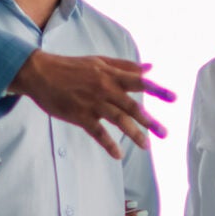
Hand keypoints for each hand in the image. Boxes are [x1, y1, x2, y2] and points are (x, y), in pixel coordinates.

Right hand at [9, 50, 172, 156]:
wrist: (40, 73)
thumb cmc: (71, 67)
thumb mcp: (99, 61)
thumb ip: (125, 66)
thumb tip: (149, 68)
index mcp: (111, 75)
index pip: (140, 82)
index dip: (158, 90)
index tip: (174, 99)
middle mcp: (105, 88)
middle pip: (133, 106)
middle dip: (150, 121)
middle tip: (165, 133)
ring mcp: (92, 103)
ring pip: (118, 120)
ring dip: (134, 134)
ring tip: (146, 146)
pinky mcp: (79, 115)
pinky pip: (97, 132)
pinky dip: (108, 144)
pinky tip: (118, 154)